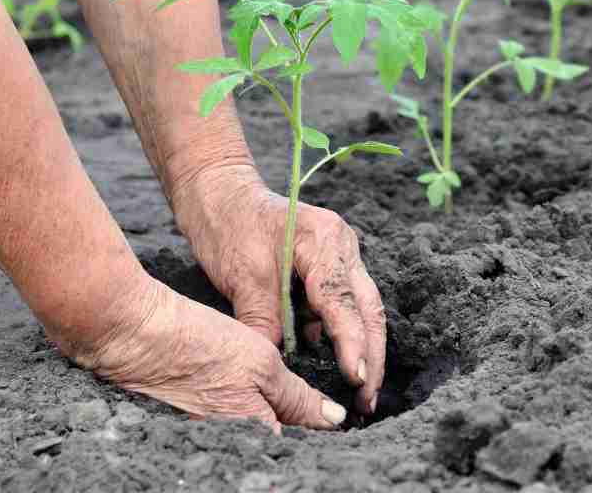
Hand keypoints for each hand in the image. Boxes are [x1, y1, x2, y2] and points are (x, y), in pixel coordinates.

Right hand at [73, 275, 347, 431]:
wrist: (134, 336)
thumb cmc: (200, 344)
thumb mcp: (262, 364)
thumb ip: (299, 397)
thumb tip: (334, 420)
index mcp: (254, 436)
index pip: (300, 447)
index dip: (320, 435)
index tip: (336, 418)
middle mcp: (232, 446)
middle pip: (276, 446)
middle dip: (298, 431)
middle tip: (316, 408)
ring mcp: (211, 439)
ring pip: (256, 436)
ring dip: (275, 423)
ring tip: (288, 401)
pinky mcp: (194, 427)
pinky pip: (233, 429)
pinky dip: (247, 415)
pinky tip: (249, 396)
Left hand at [172, 165, 385, 415]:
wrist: (218, 193)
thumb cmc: (228, 225)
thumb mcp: (242, 277)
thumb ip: (264, 321)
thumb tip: (277, 368)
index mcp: (325, 240)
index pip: (344, 301)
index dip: (353, 343)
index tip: (356, 378)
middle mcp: (343, 245)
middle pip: (369, 308)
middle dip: (372, 355)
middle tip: (368, 399)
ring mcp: (342, 254)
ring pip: (363, 308)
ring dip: (364, 347)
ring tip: (361, 391)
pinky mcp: (331, 266)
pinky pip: (344, 304)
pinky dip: (343, 334)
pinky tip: (339, 364)